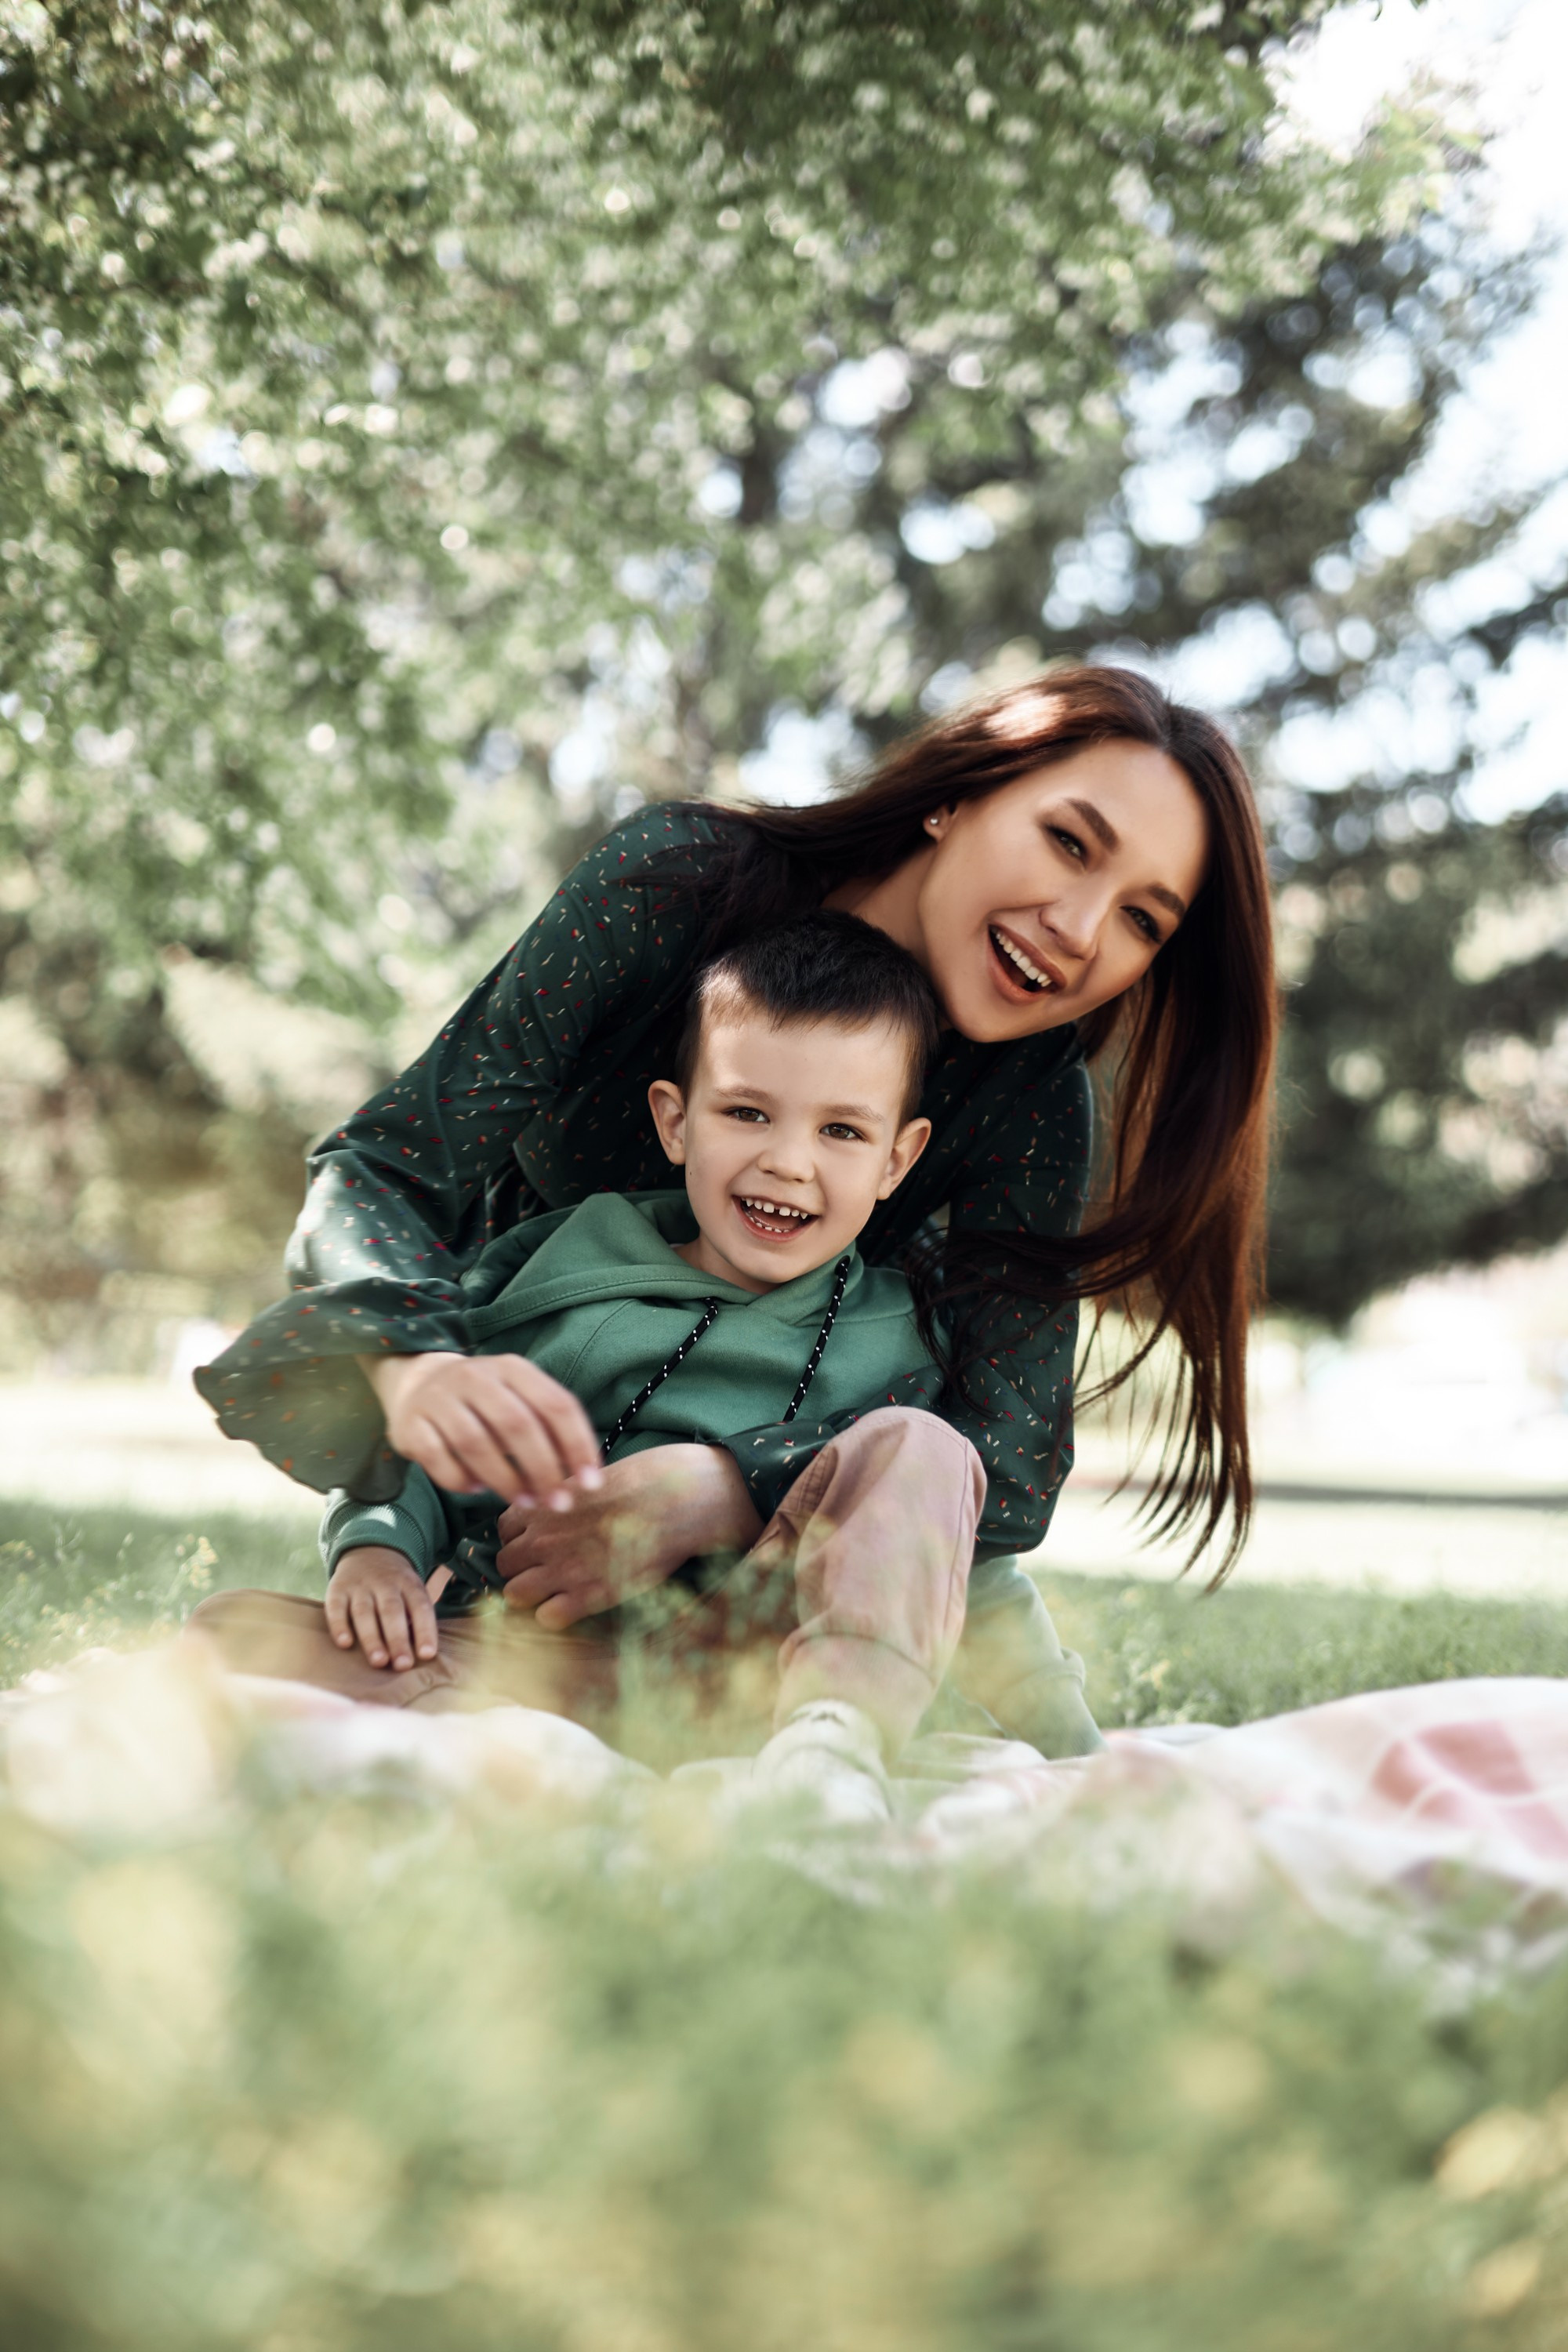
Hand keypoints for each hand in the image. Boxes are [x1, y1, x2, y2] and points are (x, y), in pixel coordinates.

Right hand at [325, 1544, 439, 1670]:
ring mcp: (360, 1586)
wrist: (369, 1551)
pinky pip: (336, 1607)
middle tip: (403, 1665)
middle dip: (398, 1639)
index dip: (425, 1630)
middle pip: (391, 1611)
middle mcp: (385, 1583)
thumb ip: (416, 1618)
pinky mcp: (337, 1589)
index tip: (427, 1654)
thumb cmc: (396, 1587)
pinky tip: (345, 1644)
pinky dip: (340, 1625)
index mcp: (409, 1584)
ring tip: (378, 1662)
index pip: (420, 1606)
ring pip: (364, 1612)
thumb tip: (423, 1655)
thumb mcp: (411, 1592)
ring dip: (371, 1638)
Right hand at [358, 1350, 602, 1506]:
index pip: (555, 1404)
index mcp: (512, 1368)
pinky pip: (439, 1459)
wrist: (418, 1382)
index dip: (577, 1445)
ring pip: (476, 1444)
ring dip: (506, 1480)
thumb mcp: (518, 1397)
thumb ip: (548, 1427)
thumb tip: (580, 1474)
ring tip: (526, 1502)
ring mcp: (439, 1399)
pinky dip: (462, 1481)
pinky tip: (478, 1490)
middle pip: (517, 1424)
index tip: (590, 1482)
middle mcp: (475, 1377)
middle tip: (558, 1502)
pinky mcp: (411, 1425)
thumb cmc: (483, 1400)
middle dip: (543, 1469)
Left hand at [494, 1445, 764, 1631]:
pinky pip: (546, 1618)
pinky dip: (556, 1615)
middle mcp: (543, 1538)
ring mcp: (562, 1569)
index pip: (504, 1529)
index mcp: (545, 1505)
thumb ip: (566, 1497)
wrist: (679, 1500)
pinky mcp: (588, 1596)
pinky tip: (577, 1604)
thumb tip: (559, 1507)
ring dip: (532, 1594)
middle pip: (505, 1564)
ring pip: (514, 1593)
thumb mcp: (593, 1477)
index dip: (521, 1538)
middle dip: (522, 1567)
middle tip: (548, 1569)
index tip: (538, 1541)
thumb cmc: (646, 1481)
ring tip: (559, 1590)